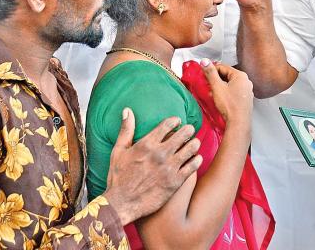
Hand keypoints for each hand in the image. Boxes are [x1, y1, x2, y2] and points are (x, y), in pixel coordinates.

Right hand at [104, 108, 202, 224]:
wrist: (122, 204)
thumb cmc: (118, 177)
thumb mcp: (118, 151)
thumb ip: (126, 130)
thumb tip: (127, 110)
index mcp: (146, 144)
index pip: (168, 124)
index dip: (175, 120)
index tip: (177, 121)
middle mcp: (160, 154)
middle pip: (183, 134)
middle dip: (188, 130)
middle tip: (189, 130)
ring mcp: (169, 168)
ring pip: (191, 148)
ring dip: (194, 143)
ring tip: (193, 143)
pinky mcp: (175, 182)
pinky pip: (193, 166)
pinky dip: (197, 160)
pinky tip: (195, 158)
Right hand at [200, 58, 253, 124]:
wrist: (238, 122)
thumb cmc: (230, 106)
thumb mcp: (217, 87)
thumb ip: (210, 73)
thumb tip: (205, 62)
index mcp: (241, 76)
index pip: (223, 67)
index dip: (212, 69)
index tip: (204, 72)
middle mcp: (246, 82)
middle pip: (227, 75)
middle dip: (216, 79)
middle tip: (207, 83)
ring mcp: (247, 91)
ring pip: (230, 84)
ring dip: (220, 86)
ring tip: (212, 92)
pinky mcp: (245, 100)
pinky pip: (234, 92)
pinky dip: (226, 93)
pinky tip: (220, 99)